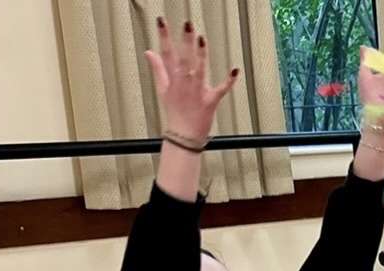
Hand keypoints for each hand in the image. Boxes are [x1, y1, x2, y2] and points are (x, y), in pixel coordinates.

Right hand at [144, 16, 239, 142]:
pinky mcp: (210, 101)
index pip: (166, 54)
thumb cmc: (175, 112)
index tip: (162, 22)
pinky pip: (220, 90)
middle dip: (185, 42)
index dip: (164, 37)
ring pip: (198, 71)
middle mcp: (184, 84)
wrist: (184, 135)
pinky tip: (235, 70)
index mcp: (173, 79)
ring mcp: (197, 92)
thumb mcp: (162, 89)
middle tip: (187, 26)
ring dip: (200, 56)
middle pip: (183, 60)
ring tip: (202, 40)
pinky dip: (228, 81)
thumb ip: (157, 69)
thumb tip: (149, 52)